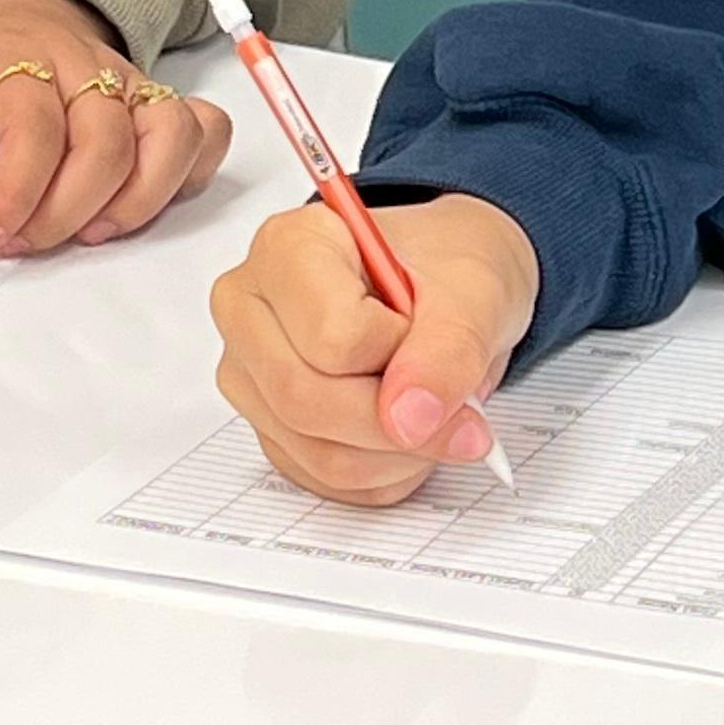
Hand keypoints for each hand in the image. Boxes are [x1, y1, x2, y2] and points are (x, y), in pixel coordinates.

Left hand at [0, 0, 233, 261]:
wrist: (11, 9)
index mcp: (15, 63)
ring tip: (92, 231)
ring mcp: (128, 84)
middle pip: (105, 139)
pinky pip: (202, 129)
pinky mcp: (156, 102)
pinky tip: (143, 202)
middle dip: (67, 209)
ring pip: (168, 133)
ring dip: (138, 197)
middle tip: (25, 242)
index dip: (15, 192)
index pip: (33, 126)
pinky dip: (187, 171)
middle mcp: (82, 69)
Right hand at [211, 192, 538, 503]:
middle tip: (464, 411)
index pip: (330, 333)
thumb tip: (410, 419)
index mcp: (288, 245)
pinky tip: (411, 432)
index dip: (399, 351)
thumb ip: (448, 349)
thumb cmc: (446, 271)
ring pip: (316, 450)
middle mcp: (250, 307)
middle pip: (305, 399)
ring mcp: (251, 373)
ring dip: (399, 454)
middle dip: (400, 422)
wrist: (445, 291)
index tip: (431, 331)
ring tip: (440, 416)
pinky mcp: (268, 427)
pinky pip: (324, 479)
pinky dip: (386, 473)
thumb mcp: (473, 292)